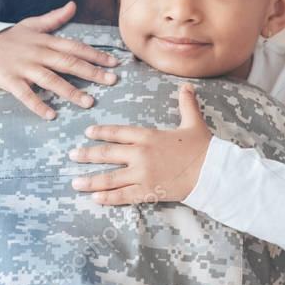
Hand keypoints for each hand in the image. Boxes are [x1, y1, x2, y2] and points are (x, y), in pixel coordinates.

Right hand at [0, 1, 119, 119]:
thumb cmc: (10, 39)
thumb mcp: (31, 25)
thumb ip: (54, 18)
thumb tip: (73, 5)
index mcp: (45, 41)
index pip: (75, 47)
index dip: (95, 54)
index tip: (114, 62)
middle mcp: (37, 53)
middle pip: (68, 63)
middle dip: (91, 72)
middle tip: (111, 81)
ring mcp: (23, 68)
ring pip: (50, 80)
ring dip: (70, 91)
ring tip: (88, 102)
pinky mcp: (10, 81)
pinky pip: (25, 95)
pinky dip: (37, 104)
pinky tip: (51, 115)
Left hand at [69, 84, 212, 204]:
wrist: (212, 171)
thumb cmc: (203, 147)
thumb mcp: (194, 122)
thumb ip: (187, 104)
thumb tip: (187, 86)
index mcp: (148, 136)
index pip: (118, 132)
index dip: (101, 132)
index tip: (88, 133)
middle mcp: (140, 154)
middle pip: (107, 154)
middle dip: (87, 154)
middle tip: (72, 155)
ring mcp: (142, 174)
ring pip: (110, 178)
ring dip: (90, 180)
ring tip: (75, 183)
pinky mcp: (147, 191)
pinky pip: (122, 196)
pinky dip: (107, 198)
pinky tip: (94, 198)